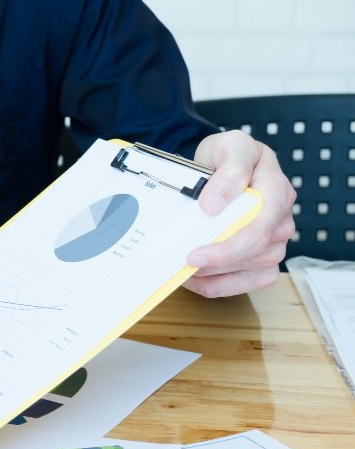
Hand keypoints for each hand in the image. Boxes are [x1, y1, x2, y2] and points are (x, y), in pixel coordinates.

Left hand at [184, 130, 295, 297]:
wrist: (220, 166)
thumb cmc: (227, 157)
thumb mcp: (229, 147)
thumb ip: (229, 172)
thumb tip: (214, 205)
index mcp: (277, 189)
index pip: (260, 226)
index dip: (228, 247)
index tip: (195, 255)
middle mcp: (280, 219)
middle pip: (256, 252)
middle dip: (216, 263)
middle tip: (182, 263)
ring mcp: (275, 241)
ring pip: (251, 270)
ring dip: (215, 275)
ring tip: (182, 268)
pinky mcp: (264, 259)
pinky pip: (248, 283)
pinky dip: (219, 286)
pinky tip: (194, 279)